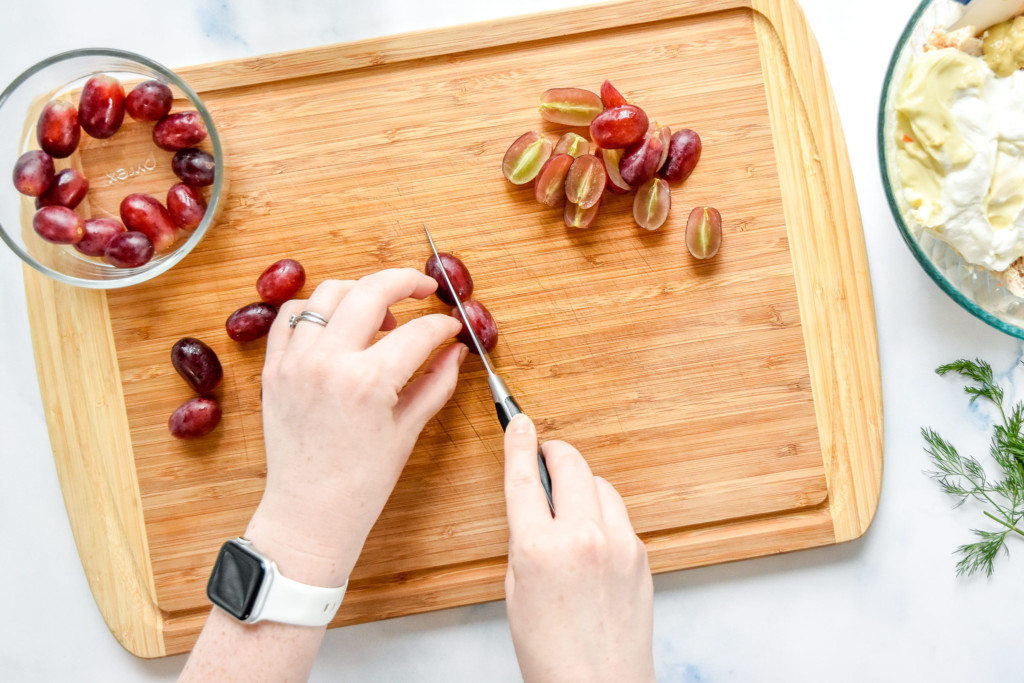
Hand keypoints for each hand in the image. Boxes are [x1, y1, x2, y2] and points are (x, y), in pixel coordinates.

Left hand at [247, 268, 465, 586]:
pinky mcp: (274, 369)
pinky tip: (336, 323)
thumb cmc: (360, 483)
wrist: (309, 512)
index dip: (442, 325)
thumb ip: (435, 383)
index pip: (418, 331)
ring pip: (328, 293)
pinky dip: (315, 310)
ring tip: (379, 310)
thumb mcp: (407, 430)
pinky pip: (290, 317)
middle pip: (371, 291)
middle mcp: (329, 362)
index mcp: (369, 382)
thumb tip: (456, 353)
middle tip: (423, 288)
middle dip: (405, 281)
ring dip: (359, 291)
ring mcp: (296, 362)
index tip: (450, 328)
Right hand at [503, 414, 655, 682]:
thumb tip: (532, 505)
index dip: (518, 443)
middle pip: (571, 465)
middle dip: (555, 452)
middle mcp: (583, 537)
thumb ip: (523, 541)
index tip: (518, 420)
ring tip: (568, 507)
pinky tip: (591, 539)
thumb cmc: (552, 654)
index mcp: (539, 548)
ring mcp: (618, 543)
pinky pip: (619, 514)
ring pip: (600, 484)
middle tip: (544, 455)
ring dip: (581, 484)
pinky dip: (603, 514)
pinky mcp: (640, 553)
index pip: (524, 479)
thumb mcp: (515, 592)